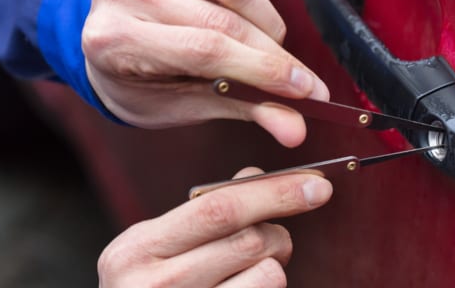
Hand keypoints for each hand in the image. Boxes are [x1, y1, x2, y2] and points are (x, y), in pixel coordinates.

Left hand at [81, 0, 328, 146]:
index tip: (305, 91)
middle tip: (305, 84)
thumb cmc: (141, 82)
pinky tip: (249, 27)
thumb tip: (295, 128)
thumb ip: (241, 109)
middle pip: (223, 20)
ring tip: (269, 55)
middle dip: (274, 56)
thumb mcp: (182, 106)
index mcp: (114, 39)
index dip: (261, 69)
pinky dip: (257, 4)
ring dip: (269, 26)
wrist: (110, 40)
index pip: (203, 50)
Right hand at [97, 167, 332, 286]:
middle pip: (251, 241)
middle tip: (275, 239)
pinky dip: (267, 286)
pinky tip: (246, 286)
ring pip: (268, 275)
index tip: (316, 186)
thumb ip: (205, 208)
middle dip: (277, 233)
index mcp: (139, 249)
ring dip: (275, 266)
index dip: (274, 193)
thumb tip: (259, 176)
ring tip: (255, 270)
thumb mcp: (158, 242)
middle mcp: (156, 285)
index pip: (219, 209)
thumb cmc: (147, 282)